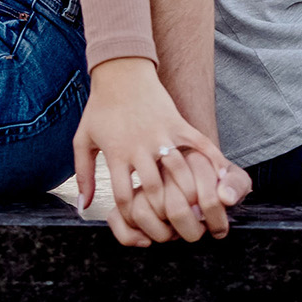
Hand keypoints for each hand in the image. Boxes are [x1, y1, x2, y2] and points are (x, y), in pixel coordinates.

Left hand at [71, 57, 248, 246]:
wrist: (120, 72)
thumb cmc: (100, 109)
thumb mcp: (83, 140)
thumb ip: (82, 175)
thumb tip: (82, 207)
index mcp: (116, 153)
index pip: (125, 197)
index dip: (134, 219)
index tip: (141, 229)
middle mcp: (140, 146)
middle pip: (155, 189)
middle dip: (165, 214)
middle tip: (174, 230)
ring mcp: (161, 134)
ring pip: (180, 171)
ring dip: (190, 195)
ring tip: (195, 213)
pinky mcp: (178, 123)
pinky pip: (200, 144)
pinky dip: (212, 160)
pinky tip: (219, 178)